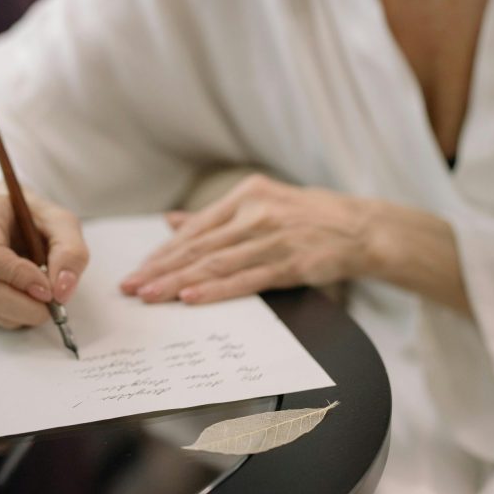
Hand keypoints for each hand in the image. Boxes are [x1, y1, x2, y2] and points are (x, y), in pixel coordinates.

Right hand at [0, 186, 88, 328]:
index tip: (47, 289)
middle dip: (27, 306)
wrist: (11, 217)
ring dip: (25, 312)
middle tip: (54, 303)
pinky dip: (18, 314)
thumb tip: (62, 290)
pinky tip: (27, 292)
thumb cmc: (33, 217)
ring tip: (43, 290)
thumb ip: (71, 251)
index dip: (19, 278)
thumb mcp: (62, 222)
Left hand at [120, 174, 371, 304]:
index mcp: (247, 195)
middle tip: (131, 286)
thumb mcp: (263, 204)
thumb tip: (172, 221)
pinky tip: (192, 297)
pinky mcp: (291, 262)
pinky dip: (216, 289)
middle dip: (161, 268)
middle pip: (199, 245)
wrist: (363, 228)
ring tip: (151, 296)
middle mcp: (256, 212)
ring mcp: (274, 237)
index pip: (195, 227)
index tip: (139, 268)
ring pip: (216, 263)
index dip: (164, 251)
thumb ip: (217, 216)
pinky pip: (246, 279)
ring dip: (179, 282)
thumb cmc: (311, 218)